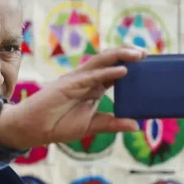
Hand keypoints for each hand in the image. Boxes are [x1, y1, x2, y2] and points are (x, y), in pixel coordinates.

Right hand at [0, 47, 144, 150]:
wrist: (33, 129)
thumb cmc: (58, 126)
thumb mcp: (91, 126)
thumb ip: (112, 124)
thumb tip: (136, 125)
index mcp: (93, 88)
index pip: (115, 72)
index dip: (131, 66)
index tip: (150, 65)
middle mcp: (86, 80)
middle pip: (110, 61)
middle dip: (128, 55)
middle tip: (148, 54)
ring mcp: (77, 80)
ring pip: (101, 62)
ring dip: (120, 56)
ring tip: (139, 54)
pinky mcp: (68, 84)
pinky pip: (91, 76)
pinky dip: (107, 72)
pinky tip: (123, 71)